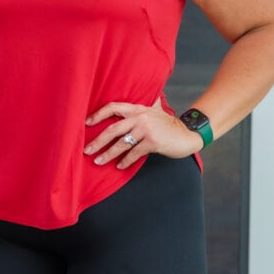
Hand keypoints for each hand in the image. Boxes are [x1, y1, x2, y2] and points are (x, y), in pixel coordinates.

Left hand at [84, 98, 202, 168]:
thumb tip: (125, 107)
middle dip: (98, 141)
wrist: (188, 133)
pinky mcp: (153, 142)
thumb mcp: (154, 111)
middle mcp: (140, 117)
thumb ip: (140, 108)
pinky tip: (119, 166)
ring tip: (99, 161)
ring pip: (121, 144)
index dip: (98, 114)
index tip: (86, 123)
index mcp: (137, 108)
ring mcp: (146, 129)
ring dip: (108, 154)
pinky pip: (134, 153)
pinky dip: (125, 161)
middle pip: (112, 129)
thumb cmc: (168, 124)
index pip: (112, 107)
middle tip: (87, 150)